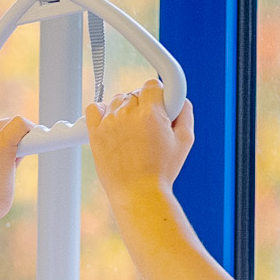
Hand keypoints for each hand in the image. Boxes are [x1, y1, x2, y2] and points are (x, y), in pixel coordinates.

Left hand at [85, 79, 193, 198]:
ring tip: (131, 130)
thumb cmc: (162, 171)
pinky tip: (111, 122)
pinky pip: (94, 108)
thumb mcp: (185, 141)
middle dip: (143, 105)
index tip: (160, 106)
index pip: (152, 85)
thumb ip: (185, 114)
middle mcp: (127, 114)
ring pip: (117, 100)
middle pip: (135, 93)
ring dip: (124, 109)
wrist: (138, 194)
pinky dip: (102, 110)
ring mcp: (109, 123)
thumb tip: (180, 100)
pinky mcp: (96, 133)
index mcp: (151, 113)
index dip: (159, 95)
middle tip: (148, 126)